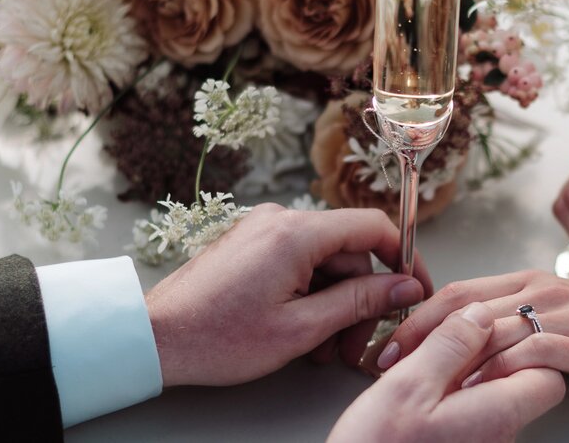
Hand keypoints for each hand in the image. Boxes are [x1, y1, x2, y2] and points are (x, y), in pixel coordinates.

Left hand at [145, 204, 432, 387]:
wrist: (153, 339)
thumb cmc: (217, 337)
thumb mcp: (301, 328)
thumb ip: (360, 302)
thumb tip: (404, 287)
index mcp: (296, 233)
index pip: (373, 227)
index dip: (403, 258)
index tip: (414, 290)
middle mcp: (281, 220)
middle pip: (349, 253)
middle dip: (361, 300)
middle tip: (356, 346)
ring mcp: (265, 230)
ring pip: (326, 263)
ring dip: (335, 305)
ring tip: (324, 349)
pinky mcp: (253, 244)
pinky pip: (301, 263)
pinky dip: (311, 296)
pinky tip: (305, 331)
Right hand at [329, 303, 564, 442]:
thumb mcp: (408, 386)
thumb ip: (450, 345)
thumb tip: (480, 314)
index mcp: (497, 415)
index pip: (548, 374)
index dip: (524, 345)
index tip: (485, 332)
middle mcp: (499, 436)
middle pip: (521, 381)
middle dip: (487, 354)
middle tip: (443, 347)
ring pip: (493, 395)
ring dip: (464, 373)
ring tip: (422, 369)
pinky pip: (471, 413)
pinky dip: (451, 395)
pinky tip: (419, 394)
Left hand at [383, 271, 568, 406]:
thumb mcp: (559, 319)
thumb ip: (517, 322)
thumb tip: (467, 343)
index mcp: (530, 281)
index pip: (459, 291)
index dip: (417, 316)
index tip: (388, 342)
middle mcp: (542, 290)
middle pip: (464, 306)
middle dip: (418, 334)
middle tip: (385, 361)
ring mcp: (565, 314)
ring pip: (492, 329)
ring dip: (450, 356)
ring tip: (418, 380)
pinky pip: (532, 353)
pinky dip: (499, 371)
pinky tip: (476, 389)